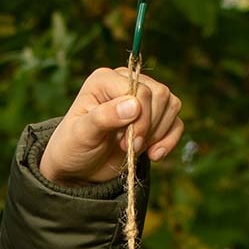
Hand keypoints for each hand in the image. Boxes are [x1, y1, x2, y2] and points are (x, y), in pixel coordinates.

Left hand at [40, 67, 183, 184]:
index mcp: (105, 79)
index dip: (139, 117)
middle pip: (159, 95)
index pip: (140, 90)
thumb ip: (104, 117)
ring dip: (157, 133)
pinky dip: (169, 140)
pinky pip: (176, 122)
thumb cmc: (72, 147)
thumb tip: (134, 105)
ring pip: (171, 105)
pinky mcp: (153, 118)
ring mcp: (142, 99)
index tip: (122, 142)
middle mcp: (126, 83)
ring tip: (133, 150)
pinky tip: (154, 155)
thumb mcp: (81, 134)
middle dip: (147, 127)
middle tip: (127, 147)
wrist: (77, 169)